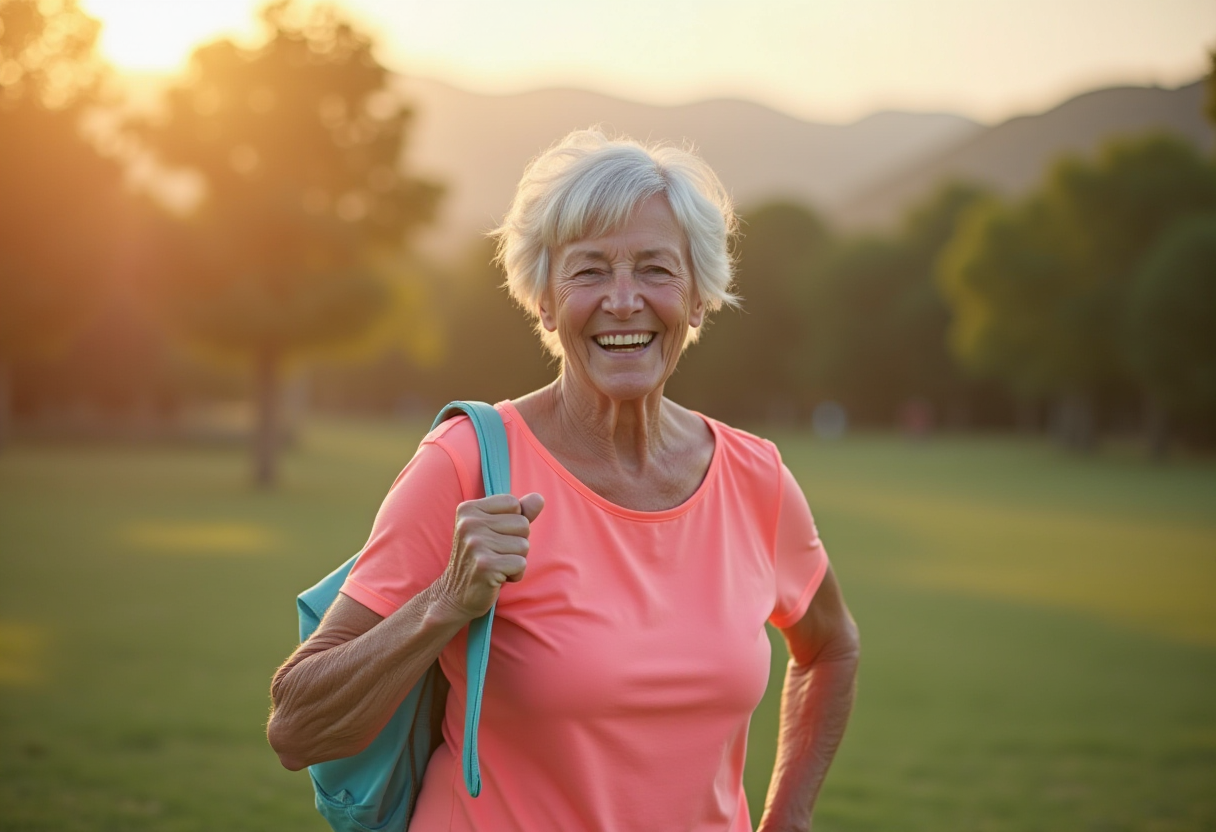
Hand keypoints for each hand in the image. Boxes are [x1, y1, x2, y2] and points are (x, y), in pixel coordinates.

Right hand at [437, 492, 543, 620]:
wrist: (455, 595)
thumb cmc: (481, 559)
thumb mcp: (496, 530)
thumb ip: (518, 512)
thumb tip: (539, 498)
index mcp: (468, 509)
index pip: (513, 503)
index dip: (513, 522)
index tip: (495, 537)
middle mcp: (469, 523)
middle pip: (522, 524)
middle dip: (517, 543)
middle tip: (495, 555)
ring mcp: (475, 544)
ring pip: (523, 545)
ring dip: (516, 560)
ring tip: (496, 566)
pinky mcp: (485, 565)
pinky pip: (521, 564)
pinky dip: (515, 574)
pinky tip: (498, 578)